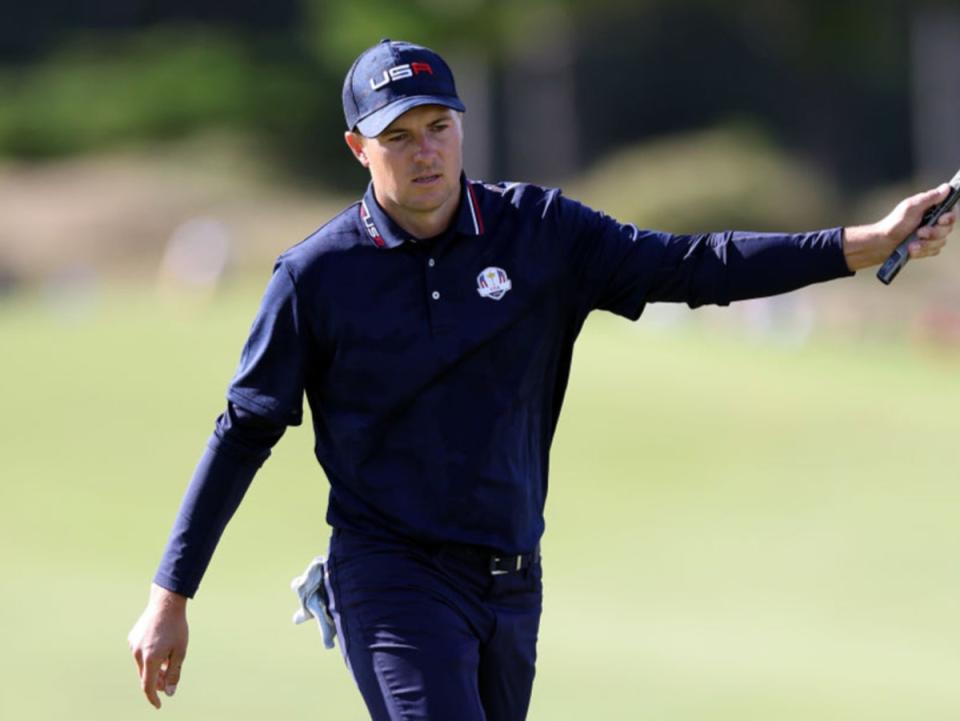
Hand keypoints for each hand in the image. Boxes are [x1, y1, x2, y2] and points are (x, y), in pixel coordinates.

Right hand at [127, 584, 188, 708]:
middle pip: (145, 676)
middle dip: (156, 682)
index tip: (159, 705)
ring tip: (167, 663)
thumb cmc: (176, 627)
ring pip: (142, 665)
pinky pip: (140, 653)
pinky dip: (149, 657)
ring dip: (153, 669)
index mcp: (150, 658)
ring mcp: (133, 645)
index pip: (148, 686)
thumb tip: (169, 692)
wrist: (166, 603)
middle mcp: (138, 653)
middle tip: (168, 682)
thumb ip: (174, 673)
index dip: (153, 697)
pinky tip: (160, 650)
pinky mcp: (132, 638)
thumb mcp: (180, 652)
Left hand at [843, 183, 956, 270]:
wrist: (883, 242)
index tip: (941, 219)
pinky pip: (934, 251)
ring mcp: (932, 236)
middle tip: (920, 232)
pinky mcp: (927, 248)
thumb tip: (946, 187)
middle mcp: (935, 222)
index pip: (953, 211)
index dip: (950, 216)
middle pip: (949, 228)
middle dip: (934, 232)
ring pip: (942, 241)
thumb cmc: (895, 222)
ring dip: (926, 243)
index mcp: (932, 209)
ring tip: (912, 243)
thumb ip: (929, 198)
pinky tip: (911, 249)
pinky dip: (922, 250)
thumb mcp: (911, 207)